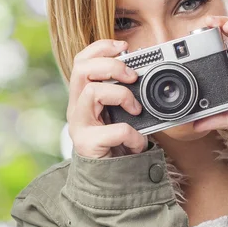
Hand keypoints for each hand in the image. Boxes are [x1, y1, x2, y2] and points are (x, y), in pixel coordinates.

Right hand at [67, 39, 147, 158]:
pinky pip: (114, 130)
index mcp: (84, 96)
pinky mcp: (87, 144)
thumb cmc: (116, 144)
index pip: (81, 61)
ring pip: (92, 92)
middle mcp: (77, 108)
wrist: (106, 180)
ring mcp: (79, 126)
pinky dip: (133, 134)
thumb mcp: (122, 115)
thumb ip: (127, 96)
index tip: (123, 46)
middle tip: (132, 76)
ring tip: (135, 109)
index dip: (100, 48)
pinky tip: (138, 142)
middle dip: (110, 66)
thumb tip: (150, 76)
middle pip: (81, 69)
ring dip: (121, 95)